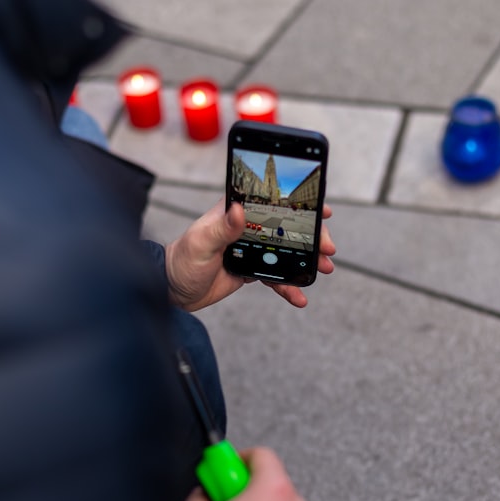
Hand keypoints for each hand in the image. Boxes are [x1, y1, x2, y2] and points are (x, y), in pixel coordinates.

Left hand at [164, 200, 336, 311]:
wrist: (171, 291)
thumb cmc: (181, 260)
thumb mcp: (200, 243)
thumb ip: (222, 227)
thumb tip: (239, 209)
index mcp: (235, 214)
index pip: (272, 202)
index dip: (298, 204)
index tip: (321, 208)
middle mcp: (246, 229)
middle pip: (288, 228)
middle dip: (311, 237)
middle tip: (328, 248)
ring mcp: (251, 250)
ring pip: (287, 252)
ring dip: (307, 261)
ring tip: (324, 270)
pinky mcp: (250, 270)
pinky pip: (275, 276)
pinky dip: (289, 287)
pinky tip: (299, 297)